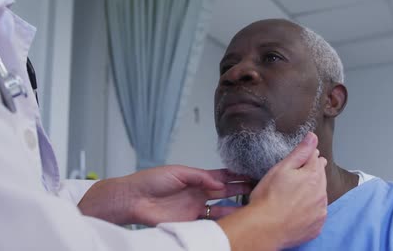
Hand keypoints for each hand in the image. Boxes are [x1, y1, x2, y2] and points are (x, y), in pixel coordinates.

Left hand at [78, 166, 250, 225]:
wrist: (134, 199)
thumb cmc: (151, 181)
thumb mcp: (178, 172)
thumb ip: (200, 176)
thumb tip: (219, 182)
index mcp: (196, 177)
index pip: (221, 175)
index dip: (236, 174)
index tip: (251, 172)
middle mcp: (198, 192)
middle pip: (225, 190)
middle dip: (241, 188)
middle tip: (258, 187)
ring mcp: (196, 207)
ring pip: (221, 207)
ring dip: (236, 205)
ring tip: (252, 203)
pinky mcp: (191, 220)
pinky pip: (210, 220)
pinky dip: (223, 220)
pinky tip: (234, 218)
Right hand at [217, 132, 327, 250]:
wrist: (264, 228)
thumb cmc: (268, 197)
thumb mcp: (282, 168)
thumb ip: (300, 152)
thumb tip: (313, 137)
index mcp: (314, 176)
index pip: (316, 159)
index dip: (307, 157)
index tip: (301, 160)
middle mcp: (321, 193)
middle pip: (320, 177)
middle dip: (311, 174)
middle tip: (297, 177)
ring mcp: (320, 211)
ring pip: (320, 195)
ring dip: (312, 192)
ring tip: (295, 194)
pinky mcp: (317, 226)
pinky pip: (317, 213)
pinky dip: (310, 209)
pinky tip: (297, 209)